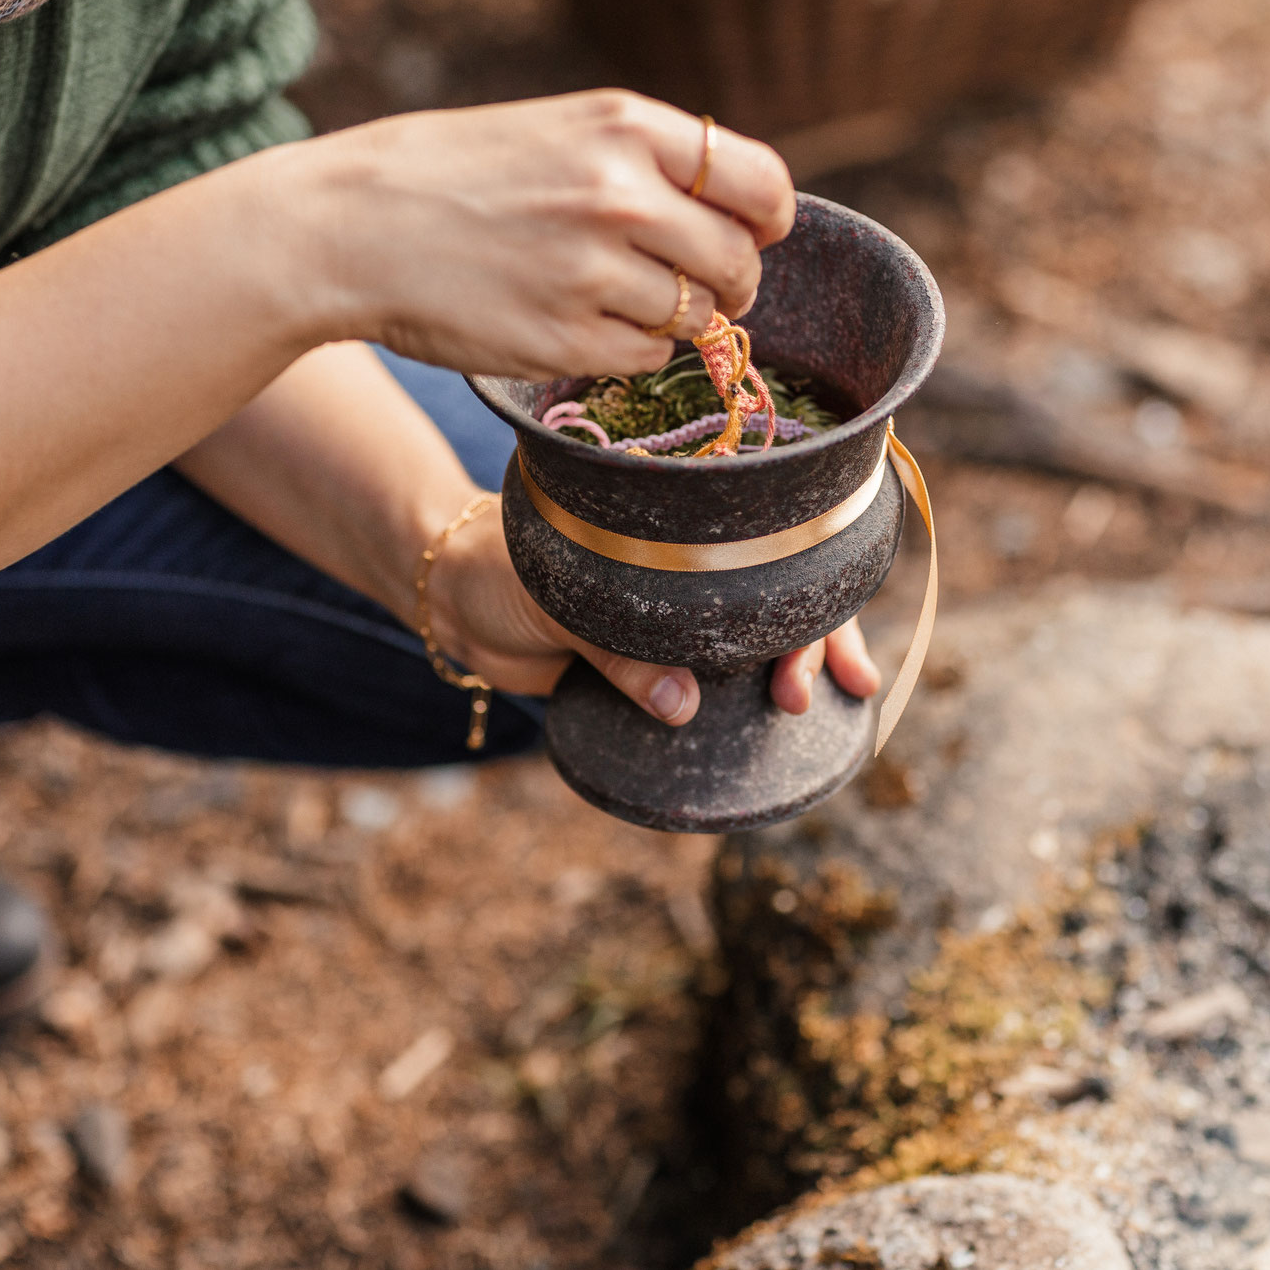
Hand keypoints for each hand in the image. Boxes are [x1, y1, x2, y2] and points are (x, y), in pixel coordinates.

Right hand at [288, 90, 795, 382]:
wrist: (351, 226)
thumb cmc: (456, 175)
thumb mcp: (560, 130)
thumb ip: (647, 162)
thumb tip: (737, 214)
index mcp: (625, 129)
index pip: (760, 184)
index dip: (767, 220)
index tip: (754, 233)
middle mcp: (618, 197)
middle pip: (739, 262)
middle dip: (731, 282)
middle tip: (697, 286)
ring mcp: (592, 274)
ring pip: (695, 317)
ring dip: (675, 317)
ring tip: (617, 297)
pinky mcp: (565, 342)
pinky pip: (646, 357)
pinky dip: (632, 349)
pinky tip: (585, 324)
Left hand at [428, 504, 879, 724]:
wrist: (452, 596)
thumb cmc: (503, 568)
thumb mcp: (560, 602)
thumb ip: (619, 653)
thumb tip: (683, 704)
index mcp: (679, 534)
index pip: (767, 555)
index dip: (806, 599)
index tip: (816, 650)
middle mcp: (691, 575)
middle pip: (780, 602)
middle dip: (813, 646)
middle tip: (805, 697)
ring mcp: (676, 621)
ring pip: (754, 648)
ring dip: (789, 678)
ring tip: (811, 713)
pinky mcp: (649, 667)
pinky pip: (707, 690)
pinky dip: (738, 713)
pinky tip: (769, 735)